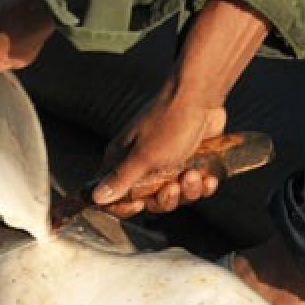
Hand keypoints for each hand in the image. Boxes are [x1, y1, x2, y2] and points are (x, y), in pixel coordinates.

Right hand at [93, 0, 268, 217]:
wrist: (201, 97)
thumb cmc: (168, 123)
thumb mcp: (143, 157)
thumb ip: (120, 179)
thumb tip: (96, 197)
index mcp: (123, 161)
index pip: (115, 196)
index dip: (126, 207)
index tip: (139, 205)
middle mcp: (142, 164)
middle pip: (150, 201)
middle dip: (166, 199)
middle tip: (174, 186)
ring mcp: (167, 163)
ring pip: (176, 194)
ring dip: (188, 190)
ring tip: (194, 174)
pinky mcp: (189, 161)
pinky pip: (194, 185)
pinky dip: (203, 184)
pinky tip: (208, 177)